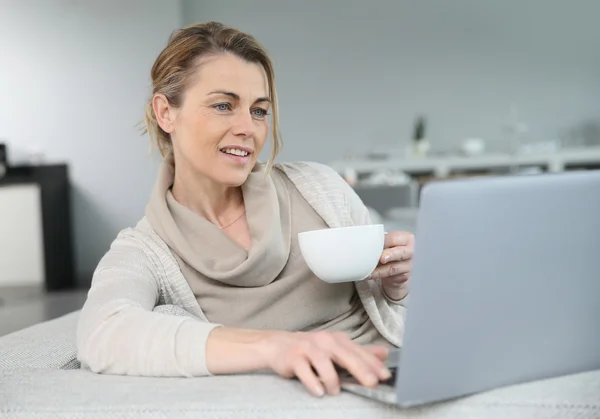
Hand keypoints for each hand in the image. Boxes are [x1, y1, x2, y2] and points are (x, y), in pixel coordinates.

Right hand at [261, 331, 390, 396]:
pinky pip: (304, 369)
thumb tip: (384, 353)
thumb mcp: (336, 348)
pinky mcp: (294, 357)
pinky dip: (312, 381)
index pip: (358, 351)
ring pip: (324, 362)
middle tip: (371, 382)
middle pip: (345, 354)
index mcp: (337, 339)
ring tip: (335, 391)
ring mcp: (308, 347)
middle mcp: (324, 341)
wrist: (277, 345)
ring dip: (332, 379)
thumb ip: (359, 352)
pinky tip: (319, 391)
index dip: (373, 363)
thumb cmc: (310, 349)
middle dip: (360, 368)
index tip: (385, 375)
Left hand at [369, 231, 413, 300]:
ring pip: (394, 267)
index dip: (384, 241)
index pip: (395, 238)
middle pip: (400, 252)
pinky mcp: (403, 277)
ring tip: (369, 271)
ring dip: (380, 270)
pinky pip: (391, 277)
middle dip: (390, 255)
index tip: (373, 243)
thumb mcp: (384, 243)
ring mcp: (408, 265)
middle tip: (381, 259)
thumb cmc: (387, 251)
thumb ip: (378, 240)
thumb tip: (363, 240)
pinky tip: (369, 276)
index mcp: (406, 238)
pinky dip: (379, 276)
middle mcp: (409, 251)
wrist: (393, 269)